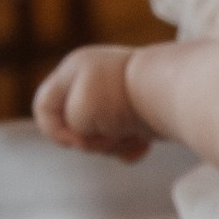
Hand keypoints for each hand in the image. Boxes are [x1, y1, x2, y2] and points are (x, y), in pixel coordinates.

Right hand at [31, 44, 152, 159]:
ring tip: (132, 136)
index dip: (54, 131)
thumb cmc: (124, 99)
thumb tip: (92, 138)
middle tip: (110, 136)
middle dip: (90, 140)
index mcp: (74, 71)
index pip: (43, 107)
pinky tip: (142, 145)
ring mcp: (116, 96)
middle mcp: (92, 80)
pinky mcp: (137, 112)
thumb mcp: (79, 113)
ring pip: (99, 136)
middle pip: (73, 126)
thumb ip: (69, 128)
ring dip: (112, 144)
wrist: (175, 93)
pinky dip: (129, 147)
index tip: (78, 140)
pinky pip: (122, 138)